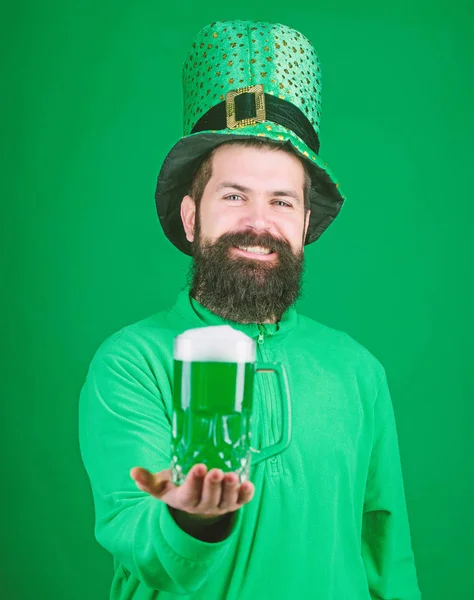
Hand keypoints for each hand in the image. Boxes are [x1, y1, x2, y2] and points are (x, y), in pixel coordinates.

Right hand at [130, 463, 254, 520]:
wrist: (196, 498)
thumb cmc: (177, 485)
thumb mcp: (162, 485)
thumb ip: (148, 480)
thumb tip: (133, 472)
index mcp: (184, 501)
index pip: (189, 495)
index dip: (194, 483)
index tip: (198, 467)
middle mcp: (203, 506)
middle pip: (209, 499)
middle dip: (213, 485)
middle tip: (217, 471)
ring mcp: (220, 506)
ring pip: (227, 501)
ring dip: (231, 489)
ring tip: (233, 476)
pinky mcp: (234, 503)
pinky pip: (242, 501)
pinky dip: (246, 494)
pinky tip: (248, 484)